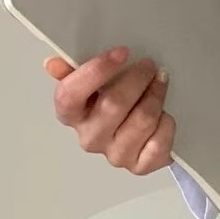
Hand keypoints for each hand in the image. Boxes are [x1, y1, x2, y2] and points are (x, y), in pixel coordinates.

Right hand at [44, 45, 175, 174]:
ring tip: (160, 82)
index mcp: (71, 115)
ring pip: (142, 120)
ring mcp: (115, 154)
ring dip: (156, 97)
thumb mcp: (93, 84)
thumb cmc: (113, 104)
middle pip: (113, 105)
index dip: (96, 71)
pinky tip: (164, 115)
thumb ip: (73, 72)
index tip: (121, 52)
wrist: (138, 136)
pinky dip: (166, 123)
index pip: (70, 95)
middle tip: (150, 65)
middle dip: (137, 80)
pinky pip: (159, 142)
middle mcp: (89, 137)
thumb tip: (53, 64)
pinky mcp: (140, 166)